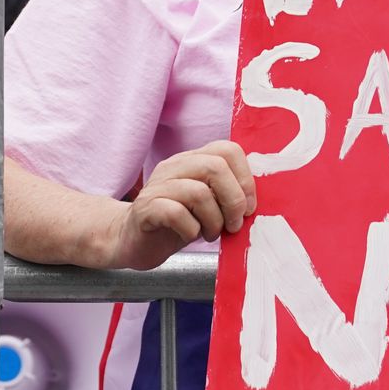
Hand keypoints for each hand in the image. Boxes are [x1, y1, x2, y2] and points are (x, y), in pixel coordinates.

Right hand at [111, 140, 256, 270]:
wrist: (132, 240)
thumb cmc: (176, 224)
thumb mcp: (207, 205)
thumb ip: (226, 195)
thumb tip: (256, 202)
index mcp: (192, 161)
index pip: (228, 149)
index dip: (246, 179)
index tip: (248, 208)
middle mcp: (174, 167)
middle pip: (215, 167)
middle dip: (233, 201)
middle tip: (232, 225)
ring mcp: (157, 186)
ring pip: (198, 192)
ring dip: (214, 221)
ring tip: (210, 234)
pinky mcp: (145, 209)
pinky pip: (176, 213)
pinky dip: (191, 230)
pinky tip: (189, 236)